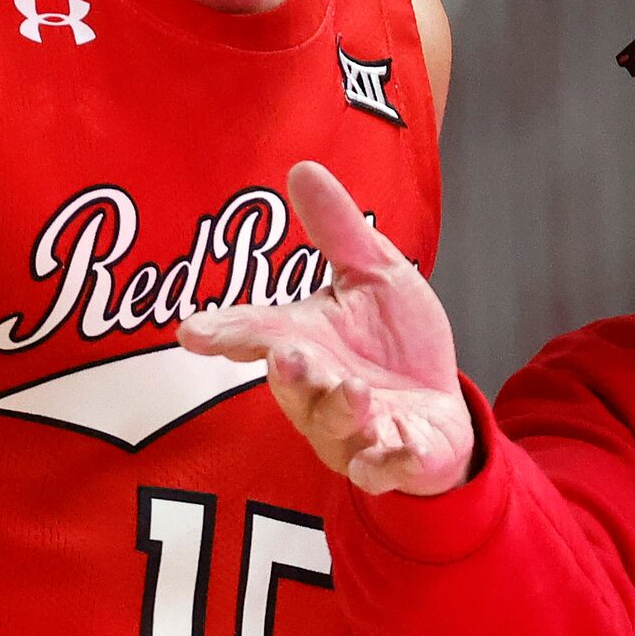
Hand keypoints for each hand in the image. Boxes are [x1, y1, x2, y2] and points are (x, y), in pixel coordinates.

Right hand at [180, 161, 472, 497]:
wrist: (442, 411)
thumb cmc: (397, 344)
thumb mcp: (376, 276)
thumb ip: (339, 231)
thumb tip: (302, 167)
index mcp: (306, 343)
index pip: (257, 335)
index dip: (224, 333)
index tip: (192, 332)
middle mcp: (318, 393)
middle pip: (291, 386)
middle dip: (287, 375)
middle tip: (285, 355)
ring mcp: (351, 433)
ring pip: (332, 428)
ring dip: (339, 410)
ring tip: (356, 390)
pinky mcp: (391, 461)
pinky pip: (382, 468)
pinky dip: (390, 460)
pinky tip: (400, 445)